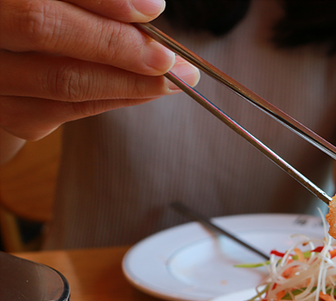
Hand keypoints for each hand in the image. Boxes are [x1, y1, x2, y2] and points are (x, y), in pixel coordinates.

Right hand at [0, 0, 199, 142]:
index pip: (42, 0)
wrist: (11, 50)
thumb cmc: (44, 15)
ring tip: (175, 78)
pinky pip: (67, 110)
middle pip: (45, 29)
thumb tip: (145, 9)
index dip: (103, 1)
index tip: (152, 9)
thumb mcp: (64, 0)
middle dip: (118, 44)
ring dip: (129, 82)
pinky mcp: (8, 112)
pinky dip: (114, 99)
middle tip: (171, 57)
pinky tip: (147, 91)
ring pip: (61, 81)